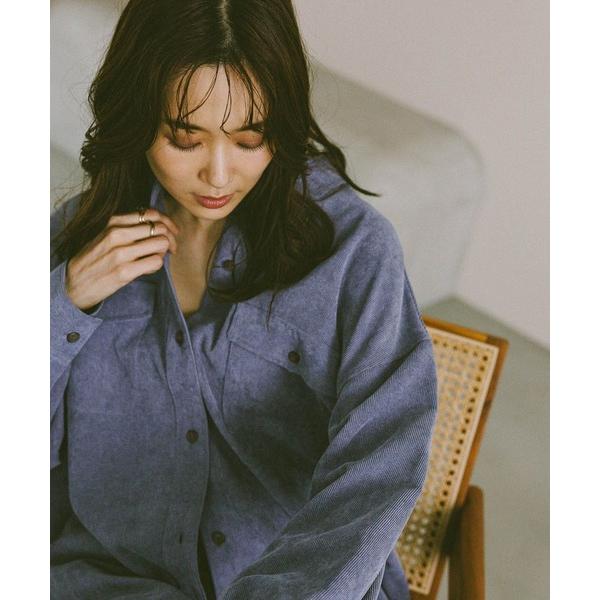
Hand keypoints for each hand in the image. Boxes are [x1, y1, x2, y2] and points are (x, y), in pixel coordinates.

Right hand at [65, 208, 179, 311]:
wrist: (74, 283)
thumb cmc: (95, 258)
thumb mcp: (106, 234)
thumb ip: (128, 227)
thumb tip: (158, 225)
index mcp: (114, 222)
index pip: (152, 214)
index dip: (167, 223)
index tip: (171, 232)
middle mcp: (118, 234)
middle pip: (160, 228)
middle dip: (170, 238)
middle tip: (171, 248)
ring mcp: (121, 253)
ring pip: (161, 244)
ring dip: (165, 252)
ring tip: (157, 257)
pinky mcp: (125, 271)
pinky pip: (155, 262)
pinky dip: (157, 264)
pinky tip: (149, 267)